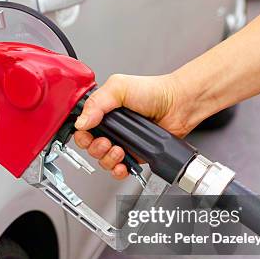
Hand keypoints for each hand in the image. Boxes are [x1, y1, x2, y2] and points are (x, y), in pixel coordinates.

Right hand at [74, 73, 193, 179]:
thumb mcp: (118, 87)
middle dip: (95, 148)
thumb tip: (81, 121)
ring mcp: (122, 142)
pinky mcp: (134, 155)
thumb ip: (96, 103)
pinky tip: (122, 164)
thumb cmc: (153, 91)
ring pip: (103, 160)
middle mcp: (111, 128)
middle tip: (106, 142)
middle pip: (90, 147)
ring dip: (107, 159)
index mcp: (102, 111)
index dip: (82, 135)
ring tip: (119, 150)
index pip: (82, 128)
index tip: (88, 134)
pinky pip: (119, 169)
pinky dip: (118, 171)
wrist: (177, 104)